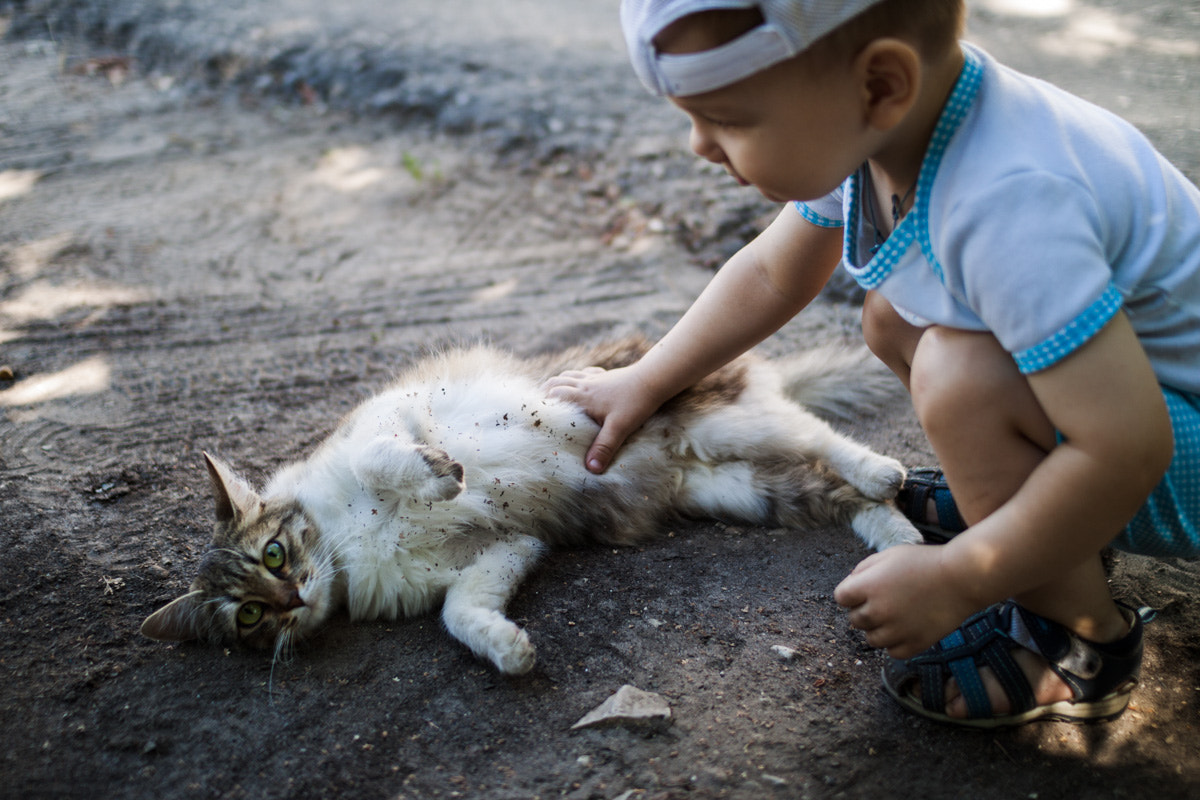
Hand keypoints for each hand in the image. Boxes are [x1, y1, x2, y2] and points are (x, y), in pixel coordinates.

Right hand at [543, 364, 663, 473]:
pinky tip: (582, 383)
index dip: (542, 401)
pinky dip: (578, 377)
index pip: (555, 395)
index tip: (532, 411)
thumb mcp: (619, 428)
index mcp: (584, 396)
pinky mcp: (607, 376)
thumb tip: (590, 468)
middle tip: (539, 404)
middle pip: (557, 382)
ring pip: (569, 375)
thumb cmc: (636, 403)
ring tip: (553, 393)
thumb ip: (604, 447)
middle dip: (546, 392)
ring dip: (559, 383)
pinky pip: (586, 373)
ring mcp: (596, 379)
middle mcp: (586, 384)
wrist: (654, 379)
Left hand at [833, 544, 979, 658]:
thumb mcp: (888, 555)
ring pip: (871, 639)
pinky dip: (896, 643)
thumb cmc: (924, 562)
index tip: (865, 589)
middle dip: (864, 610)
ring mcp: (896, 631)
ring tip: (896, 615)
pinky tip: (905, 627)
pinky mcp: (914, 645)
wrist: (961, 578)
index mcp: (868, 587)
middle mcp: (878, 611)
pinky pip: (892, 652)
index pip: (840, 598)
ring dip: (878, 629)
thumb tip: (850, 586)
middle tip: (884, 600)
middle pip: (855, 620)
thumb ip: (863, 570)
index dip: (851, 593)